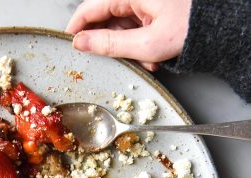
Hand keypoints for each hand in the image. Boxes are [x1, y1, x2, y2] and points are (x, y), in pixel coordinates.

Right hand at [67, 0, 190, 70]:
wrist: (218, 25)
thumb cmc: (191, 26)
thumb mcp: (146, 43)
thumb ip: (109, 44)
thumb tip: (82, 43)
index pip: (88, 8)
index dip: (76, 29)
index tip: (69, 45)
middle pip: (104, 18)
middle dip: (110, 43)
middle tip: (117, 61)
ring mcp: (142, 0)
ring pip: (120, 25)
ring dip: (127, 47)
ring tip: (144, 60)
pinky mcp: (151, 6)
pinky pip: (134, 25)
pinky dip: (139, 43)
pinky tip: (151, 54)